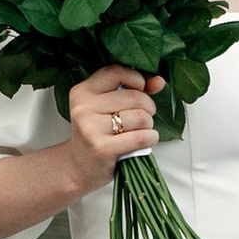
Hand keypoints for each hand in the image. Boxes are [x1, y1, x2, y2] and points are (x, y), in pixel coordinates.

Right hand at [63, 67, 156, 190]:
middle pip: (135, 97)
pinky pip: (141, 137)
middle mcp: (83, 108)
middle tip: (142, 117)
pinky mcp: (102, 148)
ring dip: (148, 125)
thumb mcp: (108, 106)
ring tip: (139, 131)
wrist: (79, 166)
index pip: (116, 72)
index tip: (141, 90)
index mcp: (82, 92)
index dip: (137, 79)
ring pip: (141, 117)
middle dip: (148, 108)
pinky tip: (144, 141)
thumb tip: (159, 81)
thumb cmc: (97, 133)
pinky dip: (150, 138)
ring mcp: (91, 128)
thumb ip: (132, 89)